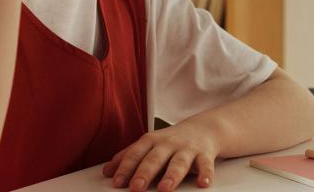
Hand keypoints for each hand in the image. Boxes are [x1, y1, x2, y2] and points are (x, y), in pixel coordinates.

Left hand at [102, 120, 221, 191]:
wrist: (204, 128)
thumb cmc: (172, 141)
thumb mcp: (149, 144)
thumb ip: (129, 156)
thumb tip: (107, 171)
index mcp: (152, 141)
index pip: (135, 154)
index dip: (125, 168)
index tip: (117, 182)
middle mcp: (168, 144)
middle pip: (155, 158)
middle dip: (145, 173)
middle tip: (136, 187)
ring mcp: (187, 149)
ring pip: (179, 162)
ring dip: (172, 175)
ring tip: (165, 188)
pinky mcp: (204, 154)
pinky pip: (206, 164)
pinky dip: (205, 174)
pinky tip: (203, 183)